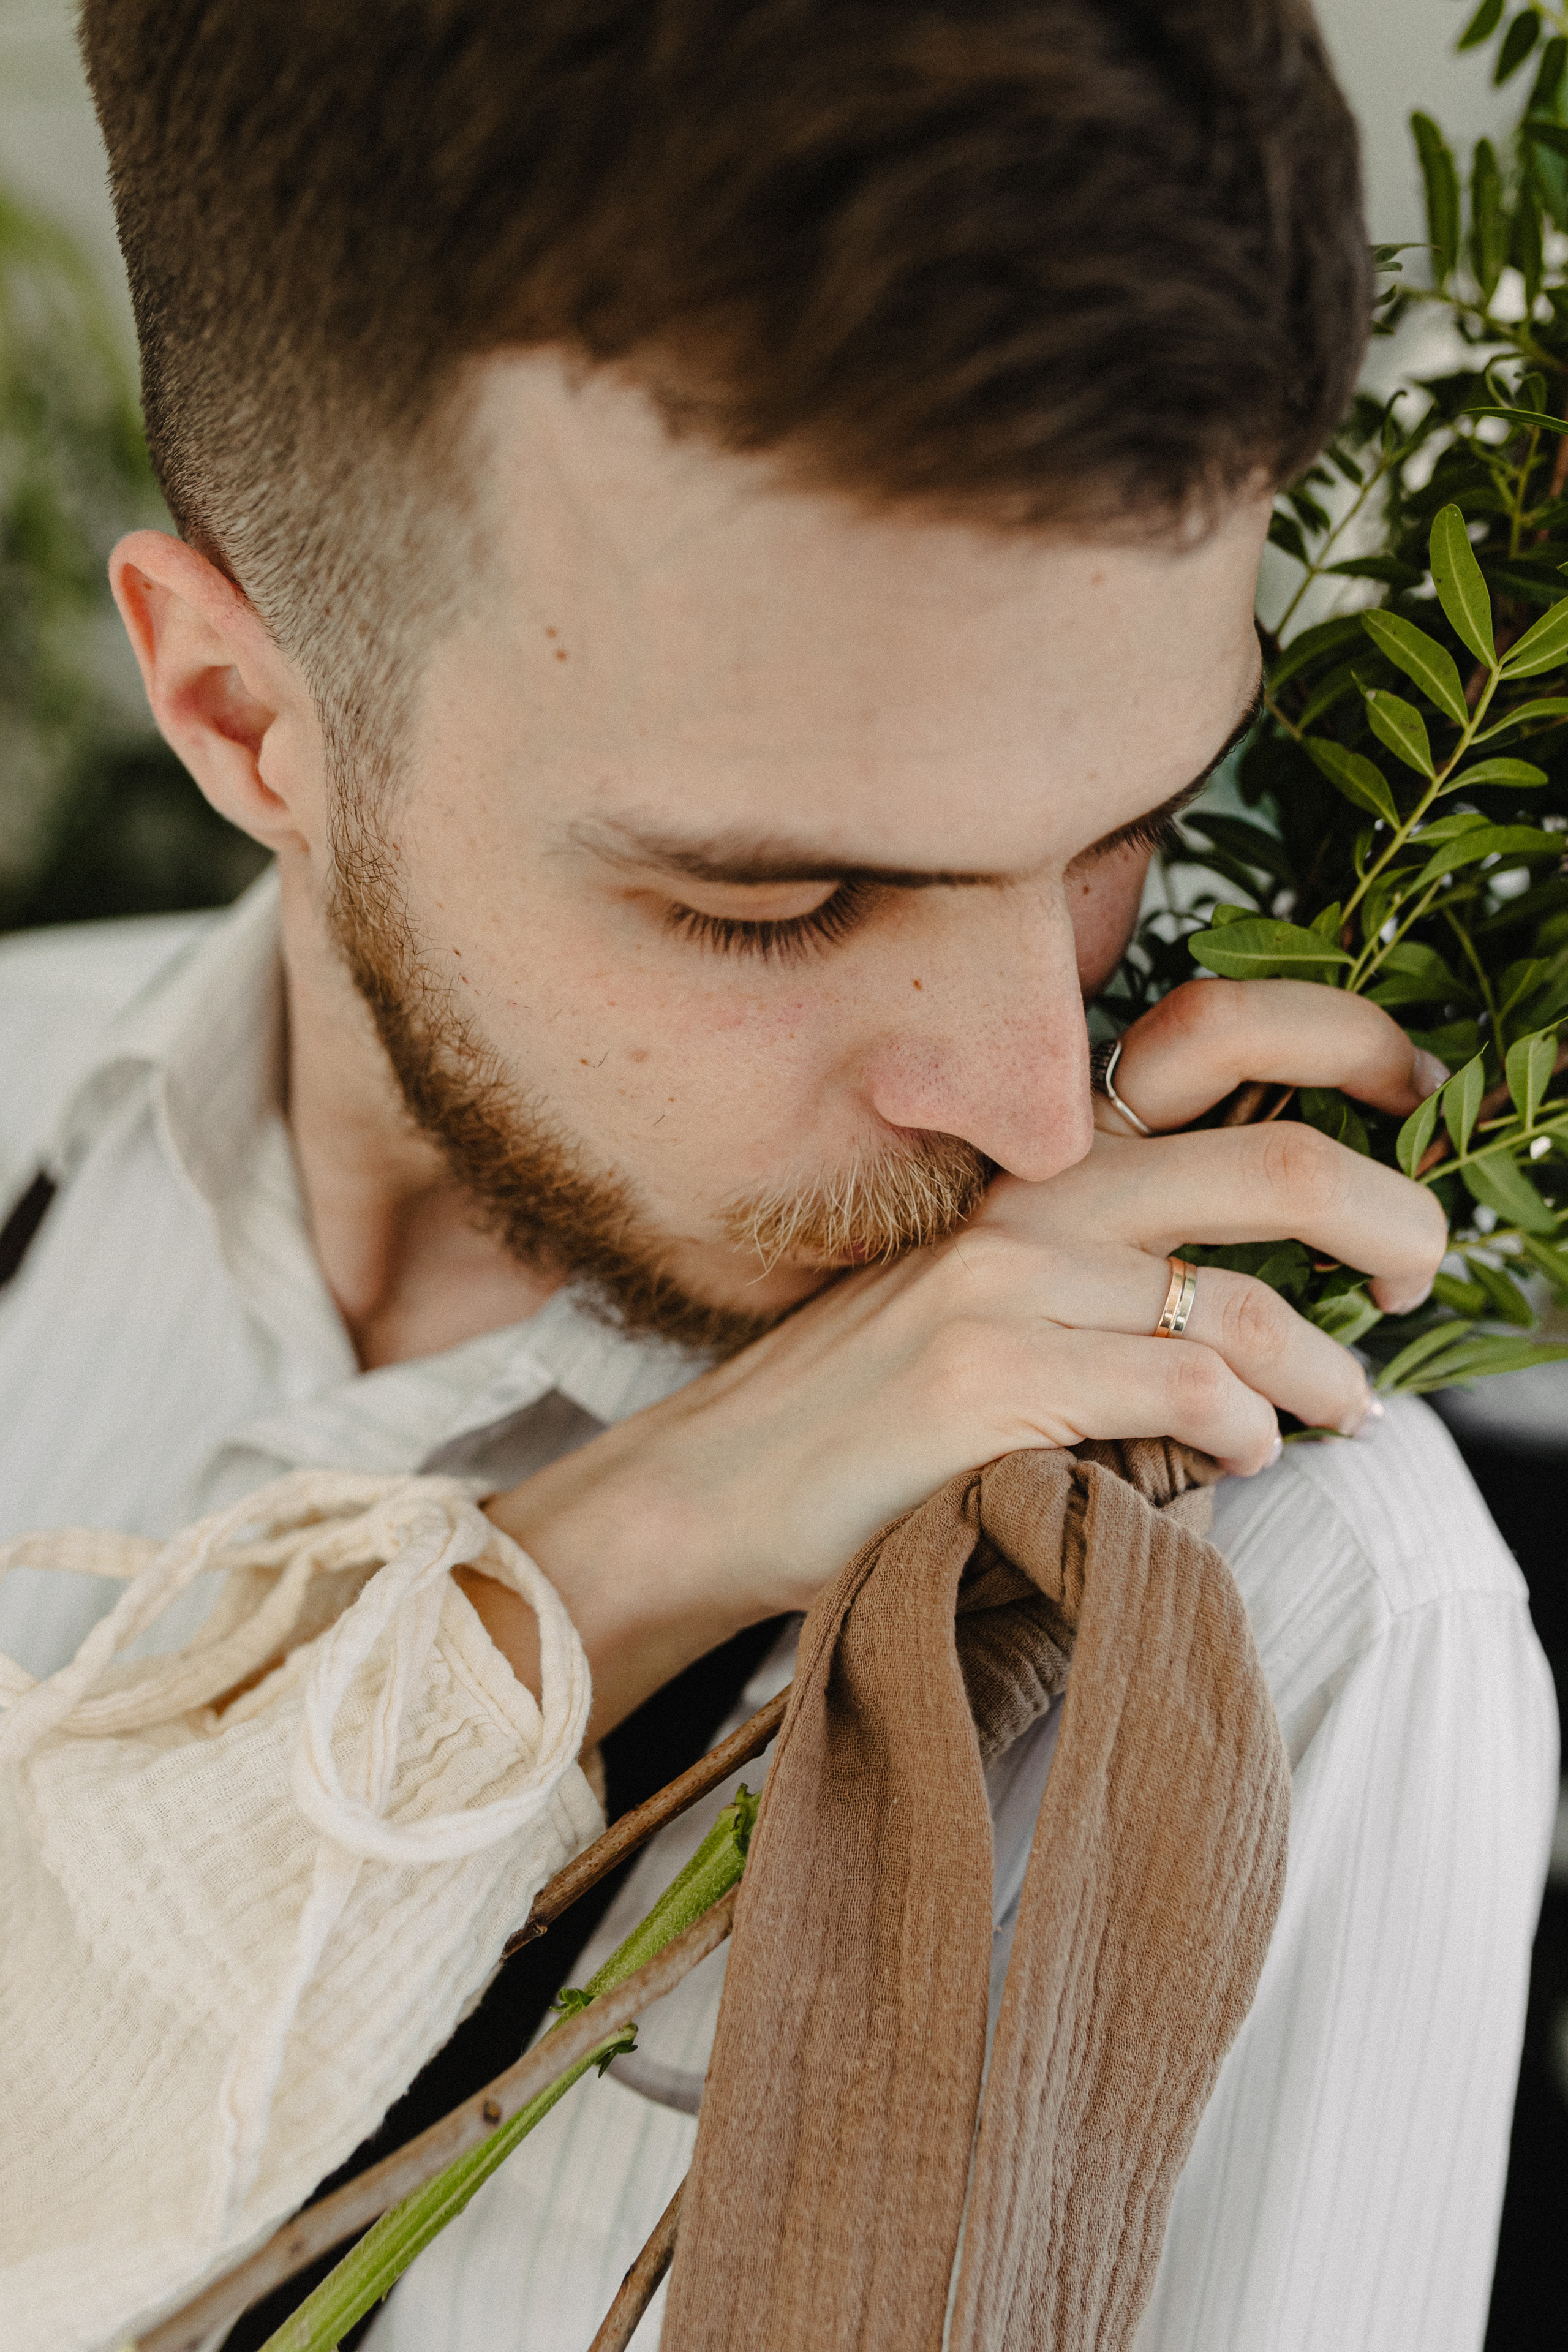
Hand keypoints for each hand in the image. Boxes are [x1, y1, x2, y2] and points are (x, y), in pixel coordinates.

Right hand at [475, 978, 1446, 1736]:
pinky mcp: (981, 1378)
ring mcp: (998, 1286)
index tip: (1416, 1091)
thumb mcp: (973, 1305)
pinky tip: (1239, 1457)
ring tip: (1346, 1409)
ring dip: (1326, 1370)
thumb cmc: (858, 1417)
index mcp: (1030, 1171)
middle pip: (1267, 1167)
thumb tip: (1253, 1316)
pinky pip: (1175, 1389)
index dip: (1338, 1039)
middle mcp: (1021, 1204)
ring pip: (1238, 1304)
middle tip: (1415, 1275)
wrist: (709, 1493)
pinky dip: (1241, 1429)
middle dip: (1389, 1216)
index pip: (1204, 1035)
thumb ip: (1093, 1279)